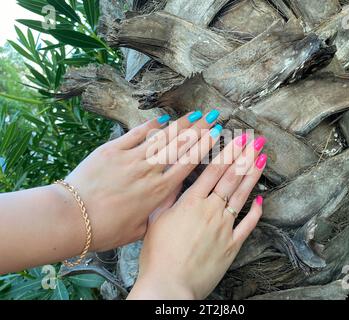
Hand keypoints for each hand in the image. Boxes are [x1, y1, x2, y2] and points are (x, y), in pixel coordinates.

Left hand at [59, 110, 221, 251]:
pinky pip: (136, 134)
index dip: (204, 145)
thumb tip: (165, 205)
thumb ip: (156, 215)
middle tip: (212, 115)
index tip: (215, 133)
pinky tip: (162, 119)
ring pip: (161, 137)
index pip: (187, 163)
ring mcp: (130, 158)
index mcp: (158, 191)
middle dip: (199, 128)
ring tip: (194, 114)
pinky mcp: (112, 150)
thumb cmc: (105, 229)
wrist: (72, 218)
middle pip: (179, 145)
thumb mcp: (138, 230)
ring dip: (180, 124)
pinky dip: (150, 126)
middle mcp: (148, 171)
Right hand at [129, 134, 267, 299]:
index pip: (214, 170)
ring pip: (242, 196)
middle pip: (231, 178)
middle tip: (255, 140)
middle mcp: (211, 210)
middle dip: (244, 156)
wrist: (169, 284)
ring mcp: (225, 227)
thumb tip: (176, 175)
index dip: (228, 152)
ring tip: (262, 158)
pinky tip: (262, 200)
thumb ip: (168, 196)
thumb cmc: (158, 254)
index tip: (237, 137)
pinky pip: (247, 225)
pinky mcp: (232, 245)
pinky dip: (256, 213)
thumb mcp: (156, 219)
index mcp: (192, 202)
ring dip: (253, 175)